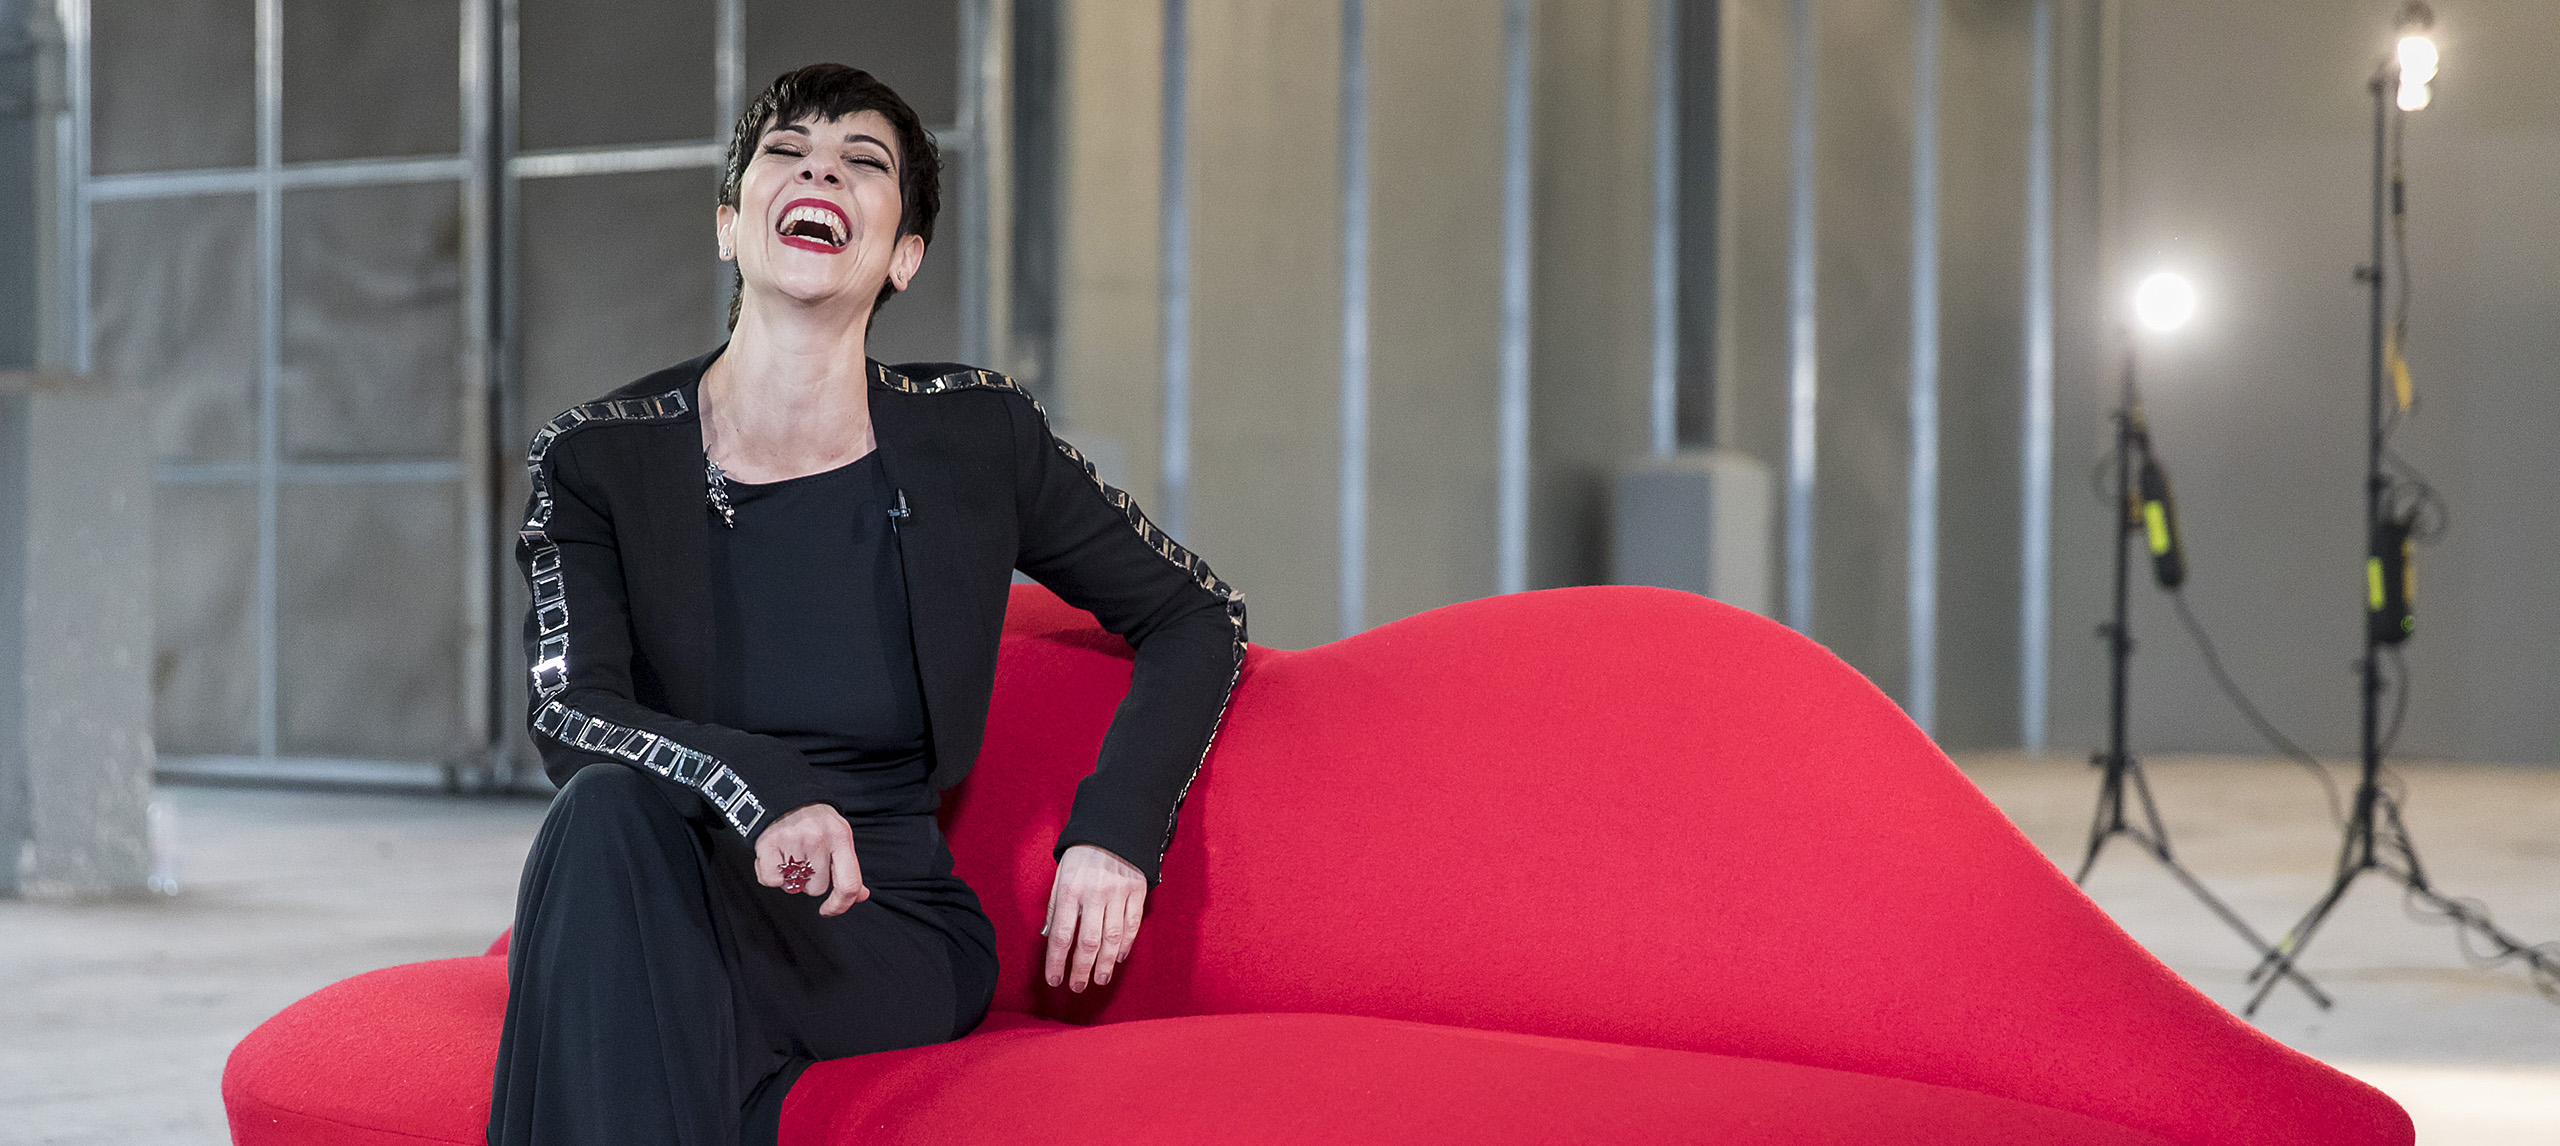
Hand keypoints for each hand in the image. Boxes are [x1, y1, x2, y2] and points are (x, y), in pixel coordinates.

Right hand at [755, 803, 867, 914]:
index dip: (840, 905)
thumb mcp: (840, 838)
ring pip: (793, 886)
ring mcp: (794, 839)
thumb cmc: (817, 822)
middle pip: (816, 888)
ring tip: (791, 856)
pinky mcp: (769, 842)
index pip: (848, 884)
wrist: (787, 796)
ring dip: (791, 878)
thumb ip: (849, 868)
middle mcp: (819, 838)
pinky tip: (775, 860)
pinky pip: (771, 880)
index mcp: (841, 838)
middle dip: (810, 881)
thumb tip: (860, 896)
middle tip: (806, 860)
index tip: (828, 910)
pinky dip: (771, 876)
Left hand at [1043, 844, 1146, 991]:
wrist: (1112, 828)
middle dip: (1081, 970)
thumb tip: (1050, 940)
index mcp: (1070, 890)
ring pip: (1112, 938)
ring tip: (1099, 980)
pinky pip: (1132, 924)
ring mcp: (1118, 893)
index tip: (1054, 980)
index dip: (1056, 962)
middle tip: (1077, 988)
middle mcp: (1094, 893)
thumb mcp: (1060, 878)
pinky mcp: (1137, 891)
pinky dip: (1125, 944)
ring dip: (1104, 964)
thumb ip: (1056, 909)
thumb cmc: (1081, 857)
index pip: (1061, 935)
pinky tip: (1118, 958)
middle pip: (1087, 942)